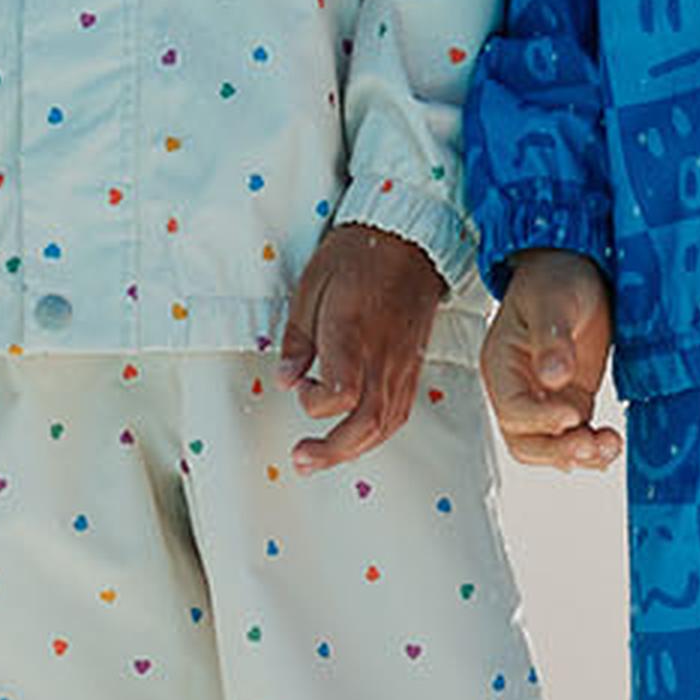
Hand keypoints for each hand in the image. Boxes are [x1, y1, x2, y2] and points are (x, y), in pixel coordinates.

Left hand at [278, 224, 443, 472]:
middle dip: (331, 450)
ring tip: (322, 457)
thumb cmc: (357, 256)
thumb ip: (298, 338)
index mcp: (354, 334)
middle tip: (301, 458)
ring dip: (352, 449)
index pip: (341, 393)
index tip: (300, 384)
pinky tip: (356, 437)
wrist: (409, 241)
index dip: (315, 401)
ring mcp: (403, 365)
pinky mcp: (413, 367)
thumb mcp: (311, 285)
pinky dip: (376, 433)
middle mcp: (383, 357)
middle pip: (366, 423)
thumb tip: (287, 378)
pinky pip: (399, 412)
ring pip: (385, 424)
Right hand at [483, 251, 619, 471]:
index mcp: (500, 365)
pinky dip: (591, 448)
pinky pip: (575, 435)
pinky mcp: (571, 400)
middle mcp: (518, 388)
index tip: (573, 414)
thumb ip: (552, 339)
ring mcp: (545, 398)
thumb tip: (554, 377)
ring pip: (550, 447)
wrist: (575, 267)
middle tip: (590, 445)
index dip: (541, 419)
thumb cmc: (555, 277)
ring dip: (578, 455)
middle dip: (558, 450)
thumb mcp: (553, 300)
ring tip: (608, 447)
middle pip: (526, 441)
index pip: (512, 409)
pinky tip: (610, 445)